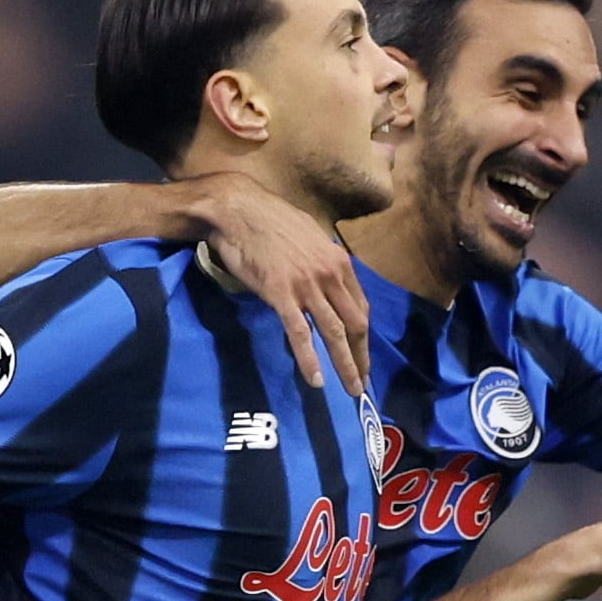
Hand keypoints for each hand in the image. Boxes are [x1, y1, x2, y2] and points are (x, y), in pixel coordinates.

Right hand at [195, 172, 370, 392]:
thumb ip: (322, 262)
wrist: (238, 210)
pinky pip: (300, 333)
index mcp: (339, 262)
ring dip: (345, 365)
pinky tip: (317, 380)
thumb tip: (325, 281)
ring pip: (334, 333)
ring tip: (351, 390)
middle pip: (355, 324)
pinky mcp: (281, 294)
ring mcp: (307, 285)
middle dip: (361, 357)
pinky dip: (310, 359)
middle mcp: (330, 275)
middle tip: (361, 383)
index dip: (364, 337)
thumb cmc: (269, 221)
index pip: (360, 307)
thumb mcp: (309, 237)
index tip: (363, 356)